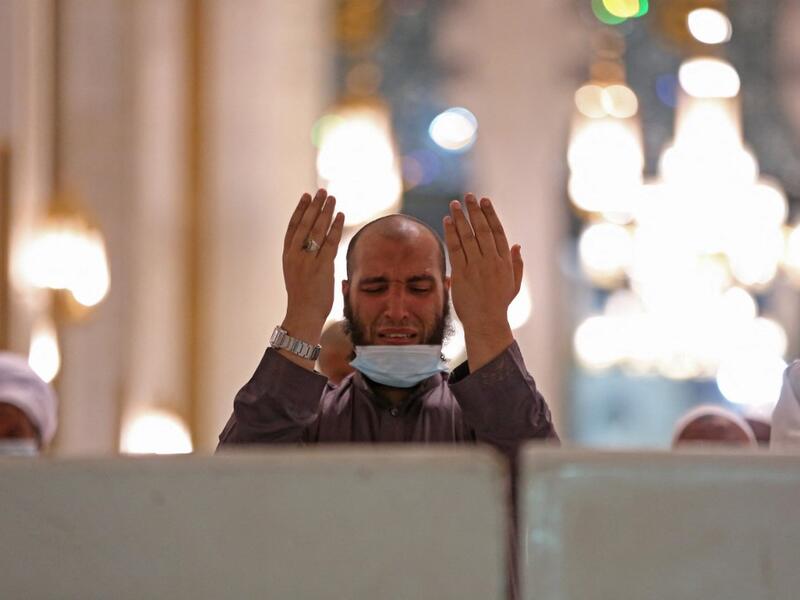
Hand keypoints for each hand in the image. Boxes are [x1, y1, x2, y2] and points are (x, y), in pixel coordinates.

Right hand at [280, 189, 344, 365]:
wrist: (303, 315)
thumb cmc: (304, 299)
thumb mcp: (298, 276)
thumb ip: (305, 260)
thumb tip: (317, 250)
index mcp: (288, 256)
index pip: (293, 227)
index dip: (300, 210)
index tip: (305, 197)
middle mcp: (296, 255)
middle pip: (305, 224)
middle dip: (314, 206)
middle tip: (321, 191)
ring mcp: (308, 260)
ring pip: (317, 229)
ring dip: (325, 211)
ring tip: (331, 197)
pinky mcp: (322, 266)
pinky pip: (330, 241)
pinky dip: (335, 227)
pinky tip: (339, 215)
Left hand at [443, 194, 522, 369]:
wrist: (486, 322)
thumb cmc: (499, 304)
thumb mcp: (514, 284)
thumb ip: (517, 264)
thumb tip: (517, 245)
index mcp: (505, 262)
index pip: (498, 232)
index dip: (491, 214)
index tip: (485, 201)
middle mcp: (491, 261)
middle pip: (483, 229)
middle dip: (475, 211)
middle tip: (468, 197)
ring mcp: (477, 266)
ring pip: (468, 236)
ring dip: (461, 217)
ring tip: (454, 204)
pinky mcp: (462, 273)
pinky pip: (456, 248)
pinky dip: (451, 233)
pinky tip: (447, 221)